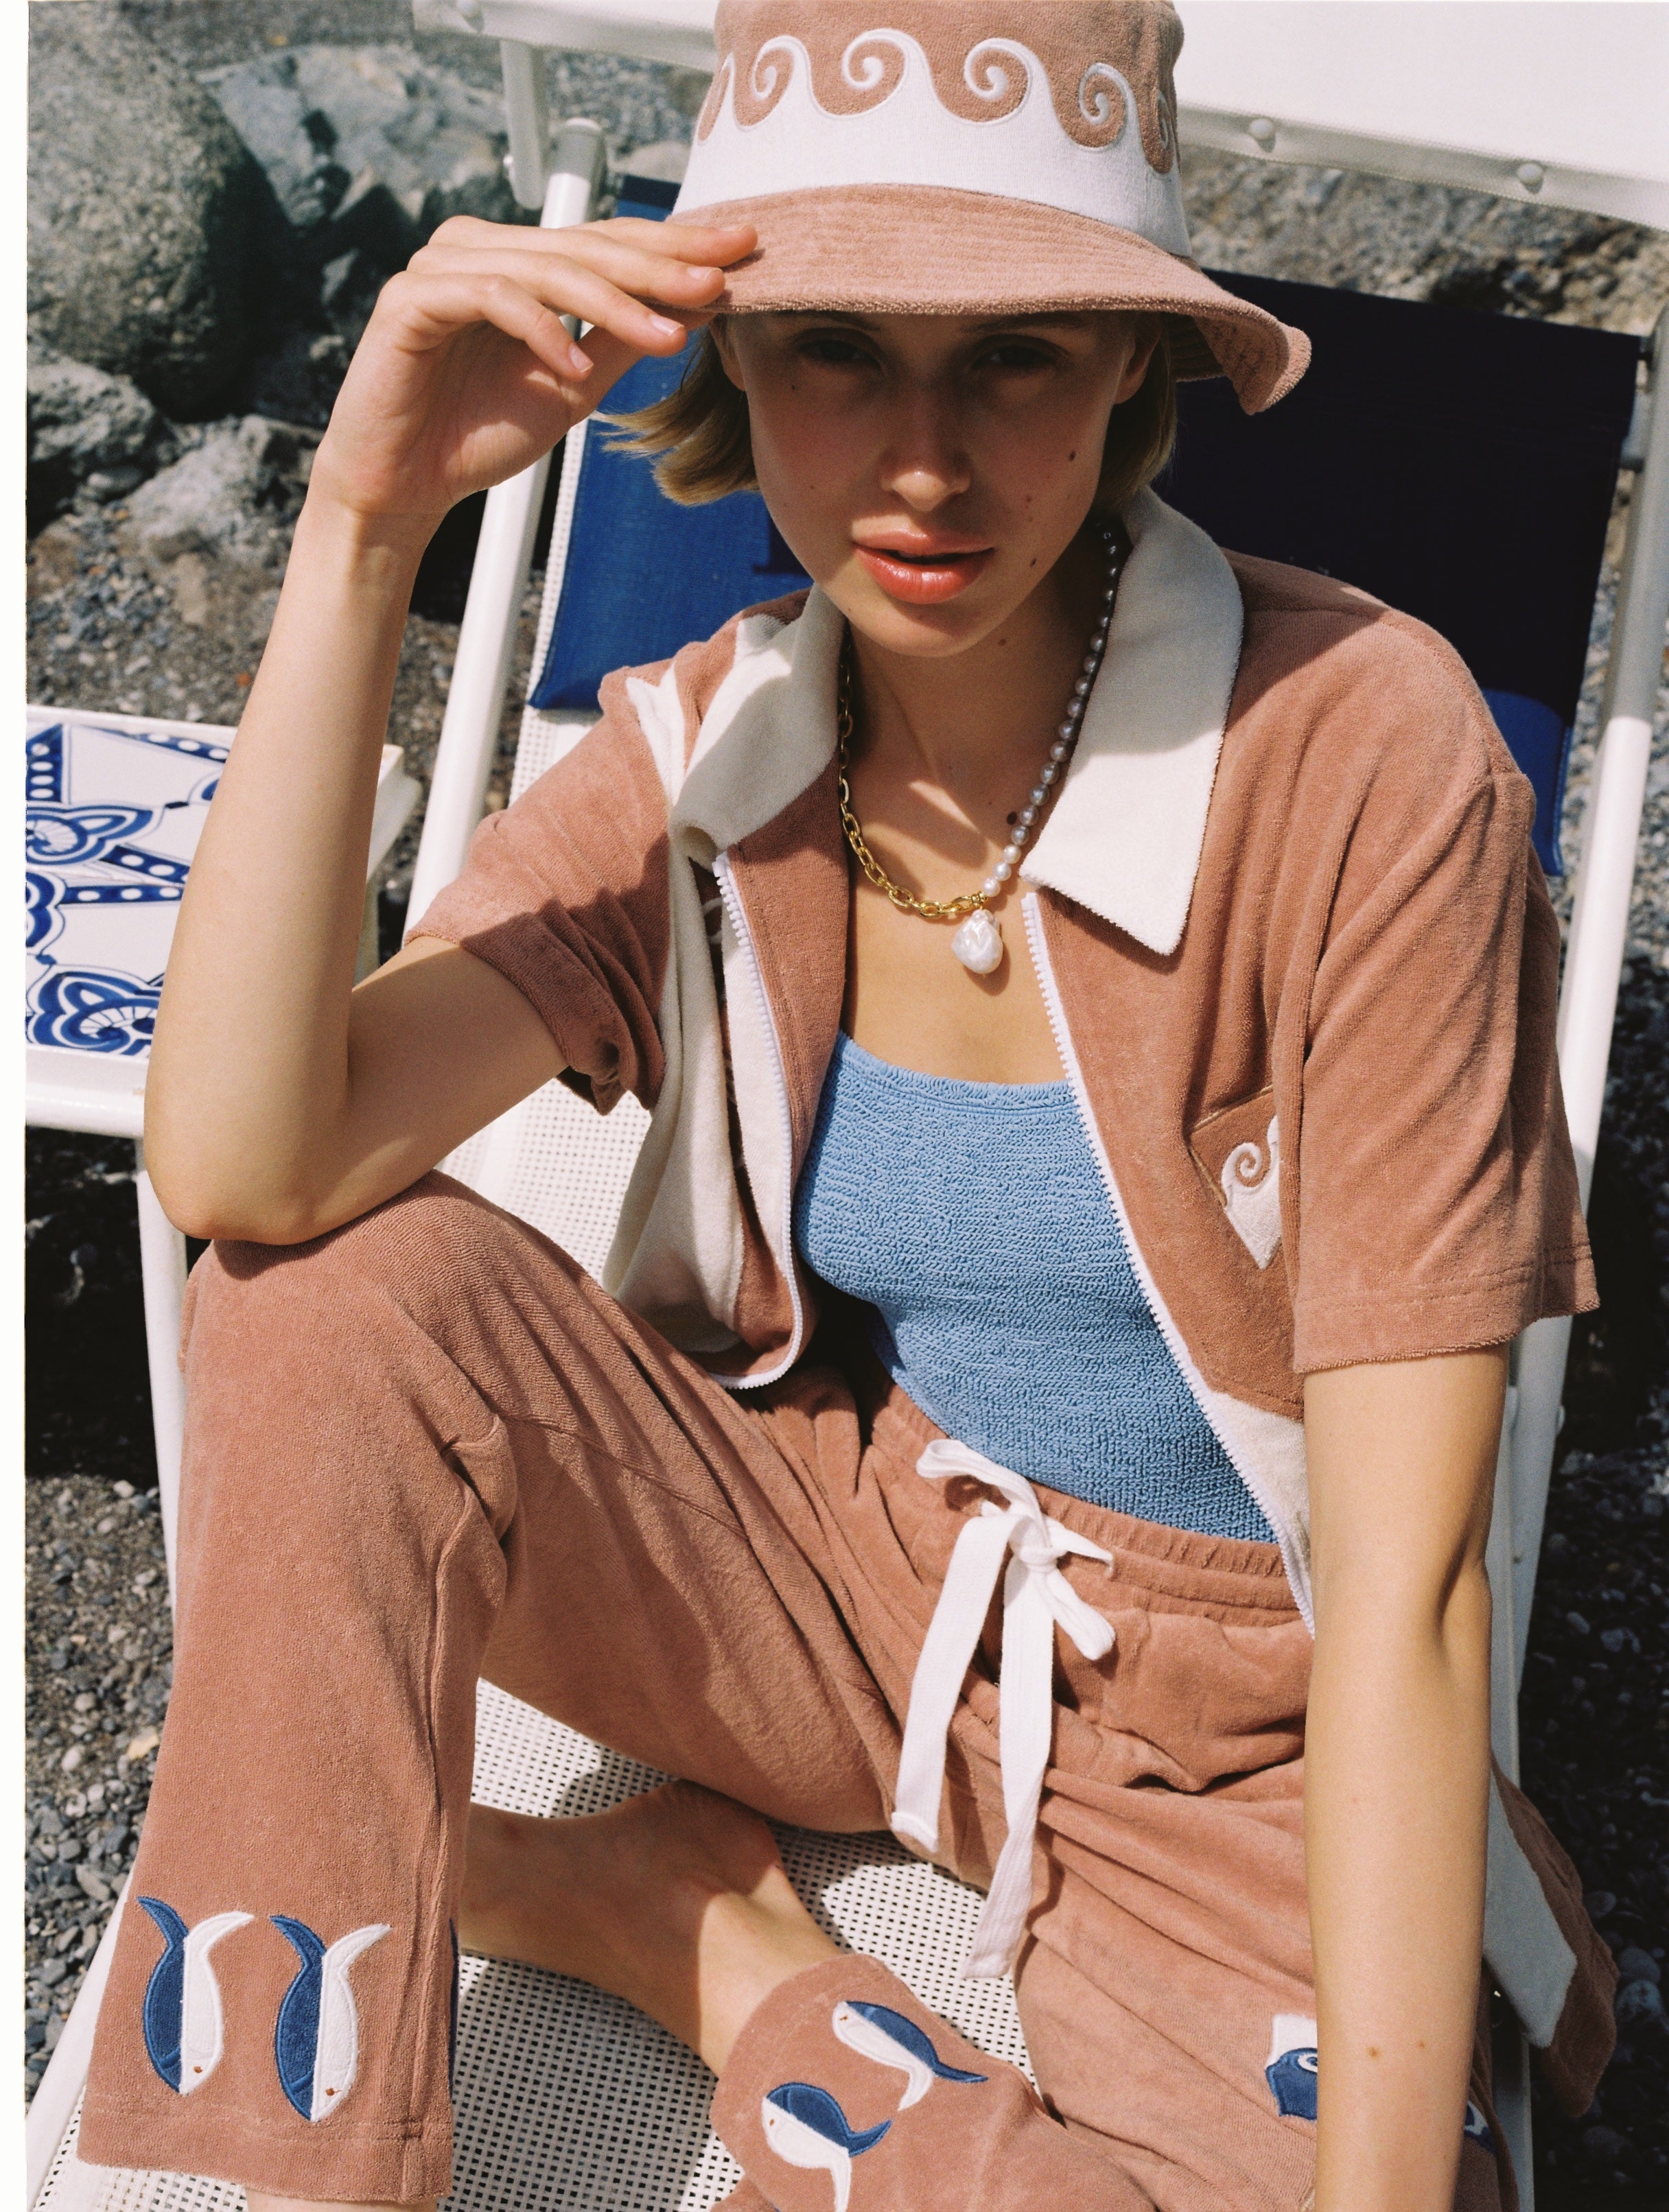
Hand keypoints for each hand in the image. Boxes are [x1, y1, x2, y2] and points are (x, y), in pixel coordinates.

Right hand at [305, 211, 756, 548]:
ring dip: (612, 303)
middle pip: (582, 245)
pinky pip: (489, 299)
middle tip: (717, 282)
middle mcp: (478, 247)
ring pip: (543, 268)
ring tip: (665, 337)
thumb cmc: (479, 432)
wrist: (403, 484)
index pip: (606, 241)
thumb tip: (695, 301)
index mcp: (517, 259)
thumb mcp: (573, 385)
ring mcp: (440, 267)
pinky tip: (575, 368)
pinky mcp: (410, 299)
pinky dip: (540, 331)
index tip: (741, 252)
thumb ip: (622, 340)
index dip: (673, 244)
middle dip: (656, 266)